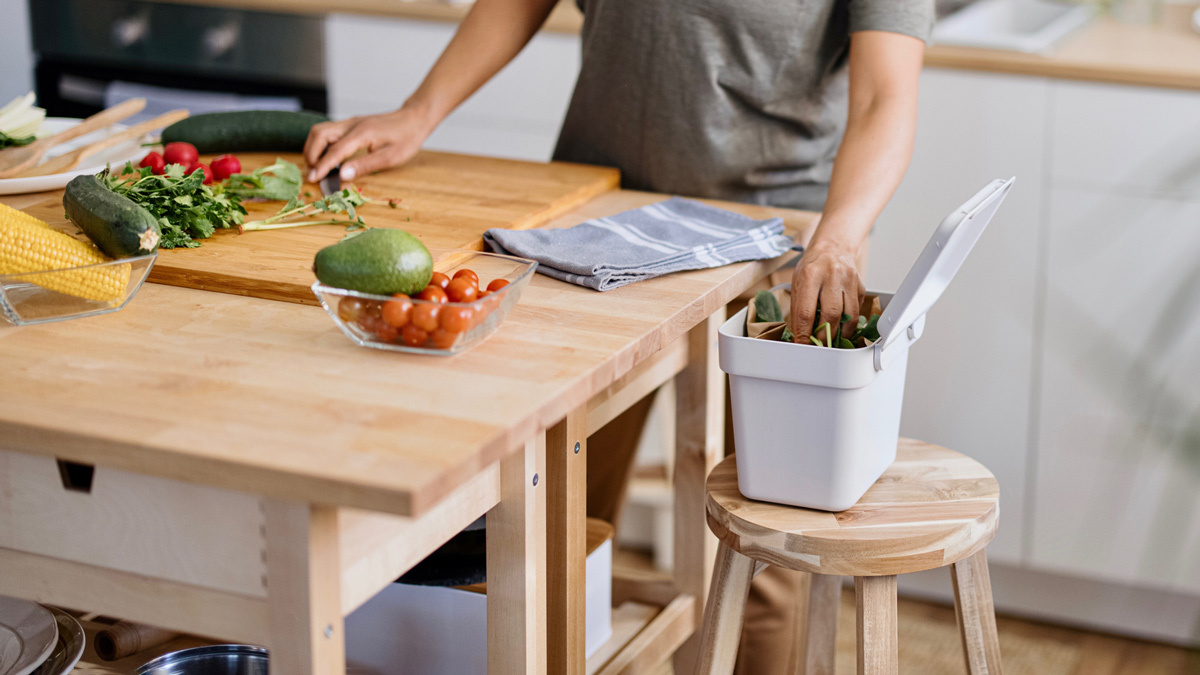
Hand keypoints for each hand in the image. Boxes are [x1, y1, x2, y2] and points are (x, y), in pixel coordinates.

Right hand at [304, 106, 434, 182]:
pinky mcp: (350, 124)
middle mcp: (351, 124)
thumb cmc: (406, 139)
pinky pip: (327, 131)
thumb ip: (365, 166)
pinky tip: (327, 158)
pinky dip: (321, 144)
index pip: (335, 150)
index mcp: (362, 133)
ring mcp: (349, 122)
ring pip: (320, 130)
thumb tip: (342, 175)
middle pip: (319, 134)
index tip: (312, 179)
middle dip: (311, 155)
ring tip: (317, 167)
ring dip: (313, 148)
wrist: (413, 119)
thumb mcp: (390, 158)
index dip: (322, 166)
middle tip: (314, 174)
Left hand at [789, 242, 864, 344]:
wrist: (832, 248)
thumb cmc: (812, 267)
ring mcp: (849, 280)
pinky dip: (850, 324)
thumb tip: (800, 334)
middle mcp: (832, 276)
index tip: (802, 344)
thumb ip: (798, 307)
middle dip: (824, 336)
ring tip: (832, 341)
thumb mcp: (798, 282)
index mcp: (810, 274)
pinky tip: (842, 329)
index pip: (806, 311)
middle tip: (818, 346)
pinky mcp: (861, 286)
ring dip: (840, 334)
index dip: (804, 333)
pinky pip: (857, 311)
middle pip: (831, 315)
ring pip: (849, 316)